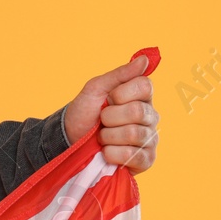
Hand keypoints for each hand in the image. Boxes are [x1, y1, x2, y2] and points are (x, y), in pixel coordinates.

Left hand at [63, 54, 157, 172]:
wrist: (69, 139)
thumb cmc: (84, 112)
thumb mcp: (95, 89)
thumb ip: (120, 74)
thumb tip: (145, 59)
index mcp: (142, 97)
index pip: (145, 86)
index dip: (121, 93)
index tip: (108, 99)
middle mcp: (151, 117)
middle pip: (138, 111)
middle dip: (109, 117)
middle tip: (102, 121)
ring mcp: (150, 139)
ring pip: (134, 134)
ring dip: (108, 136)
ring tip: (102, 137)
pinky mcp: (146, 160)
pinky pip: (135, 156)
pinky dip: (113, 154)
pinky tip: (107, 152)